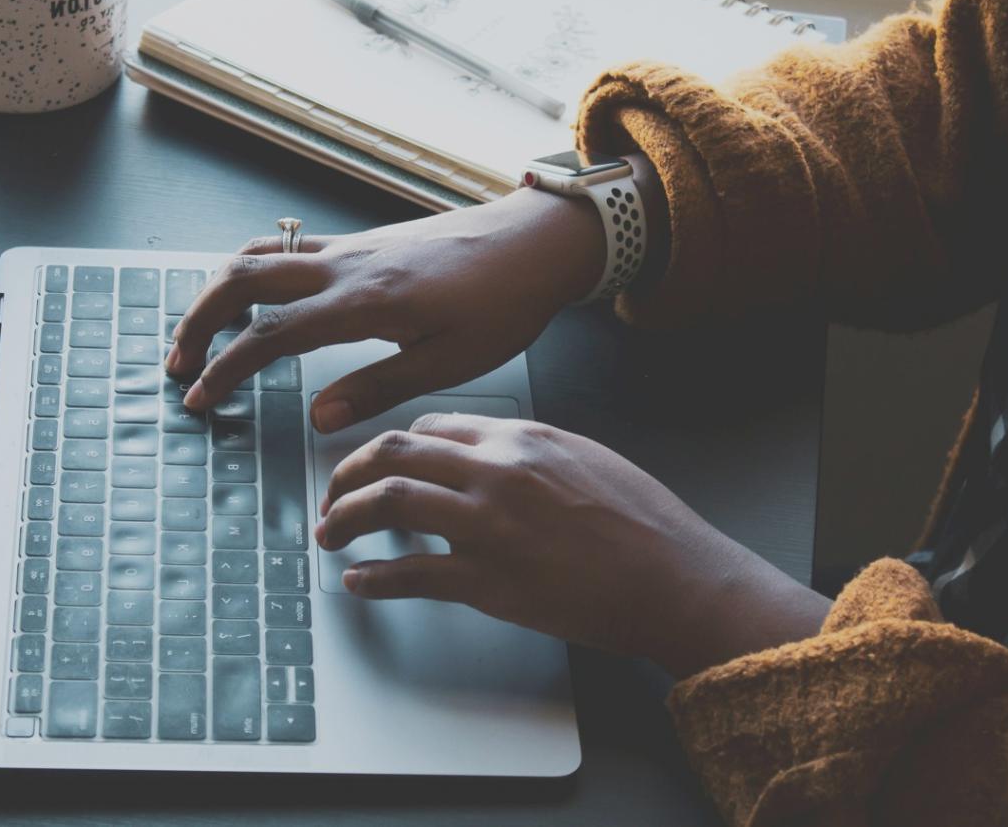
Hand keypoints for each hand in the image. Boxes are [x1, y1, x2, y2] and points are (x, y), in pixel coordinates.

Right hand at [165, 186, 606, 431]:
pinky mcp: (364, 243)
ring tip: (204, 331)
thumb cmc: (504, 302)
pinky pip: (289, 249)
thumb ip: (378, 388)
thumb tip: (318, 416)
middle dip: (199, 318)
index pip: (270, 333)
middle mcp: (347, 265)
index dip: (226, 367)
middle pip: (242, 277)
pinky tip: (257, 300)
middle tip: (180, 362)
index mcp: (364, 301)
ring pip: (261, 253)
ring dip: (219, 289)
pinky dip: (254, 271)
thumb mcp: (450, 364)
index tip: (200, 397)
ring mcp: (352, 248)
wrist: (535, 242)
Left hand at [316, 414, 829, 678]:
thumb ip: (530, 452)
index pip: (431, 424)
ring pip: (389, 502)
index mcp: (521, 437)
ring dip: (345, 517)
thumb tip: (490, 458)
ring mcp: (489, 526)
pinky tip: (359, 583)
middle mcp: (497, 471)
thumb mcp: (587, 458)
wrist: (676, 578)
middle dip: (349, 473)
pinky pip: (410, 573)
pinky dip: (373, 579)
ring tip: (330, 534)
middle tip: (334, 494)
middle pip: (395, 452)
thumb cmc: (645, 524)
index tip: (378, 464)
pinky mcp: (488, 582)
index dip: (394, 445)